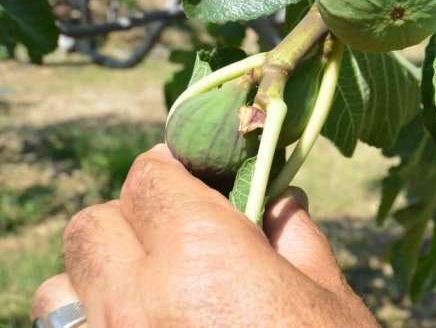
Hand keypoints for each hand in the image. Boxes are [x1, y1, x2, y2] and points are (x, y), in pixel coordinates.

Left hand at [31, 145, 375, 326]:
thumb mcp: (330, 300)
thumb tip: (279, 196)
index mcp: (204, 257)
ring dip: (96, 279)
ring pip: (60, 290)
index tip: (197, 176)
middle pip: (93, 226)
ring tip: (146, 295)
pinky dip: (94, 327)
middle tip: (177, 235)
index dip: (173, 168)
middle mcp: (138, 302)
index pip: (150, 177)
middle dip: (132, 217)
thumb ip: (295, 236)